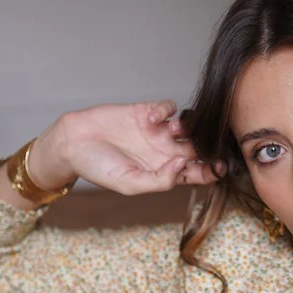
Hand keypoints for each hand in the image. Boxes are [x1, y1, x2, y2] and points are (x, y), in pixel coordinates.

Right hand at [29, 102, 224, 195]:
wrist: (74, 143)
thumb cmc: (99, 168)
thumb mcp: (130, 184)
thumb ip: (159, 180)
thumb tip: (183, 167)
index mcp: (165, 173)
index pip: (198, 173)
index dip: (212, 171)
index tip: (219, 168)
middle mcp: (166, 152)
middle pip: (199, 148)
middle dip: (208, 146)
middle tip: (207, 143)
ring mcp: (158, 132)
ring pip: (189, 126)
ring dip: (189, 126)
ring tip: (174, 130)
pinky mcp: (147, 112)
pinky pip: (168, 108)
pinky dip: (165, 111)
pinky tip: (151, 119)